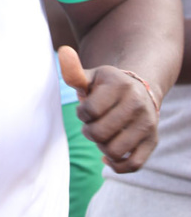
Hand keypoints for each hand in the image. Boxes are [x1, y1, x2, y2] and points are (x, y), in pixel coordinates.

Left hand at [58, 46, 158, 172]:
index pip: (89, 110)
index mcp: (120, 85)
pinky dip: (117, 164)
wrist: (141, 90)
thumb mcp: (93, 76)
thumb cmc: (108, 86)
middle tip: (92, 125)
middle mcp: (137, 104)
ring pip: (114, 150)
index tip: (85, 109)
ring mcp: (147, 124)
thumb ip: (74, 72)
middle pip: (100, 133)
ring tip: (102, 136)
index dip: (81, 114)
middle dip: (89, 131)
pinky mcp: (152, 142)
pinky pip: (132, 164)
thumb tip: (63, 52)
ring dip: (101, 146)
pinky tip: (108, 155)